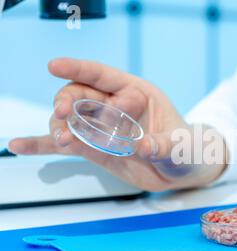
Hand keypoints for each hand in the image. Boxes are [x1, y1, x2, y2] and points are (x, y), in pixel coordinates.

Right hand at [9, 58, 226, 190]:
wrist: (183, 169)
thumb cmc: (187, 148)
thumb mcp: (180, 146)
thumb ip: (162, 145)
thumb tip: (144, 147)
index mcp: (137, 93)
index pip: (104, 76)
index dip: (79, 69)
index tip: (55, 66)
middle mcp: (116, 107)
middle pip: (81, 95)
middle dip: (67, 101)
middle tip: (63, 114)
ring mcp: (104, 128)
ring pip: (72, 119)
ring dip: (60, 126)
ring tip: (61, 139)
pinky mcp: (97, 149)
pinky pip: (69, 145)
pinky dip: (45, 145)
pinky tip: (20, 145)